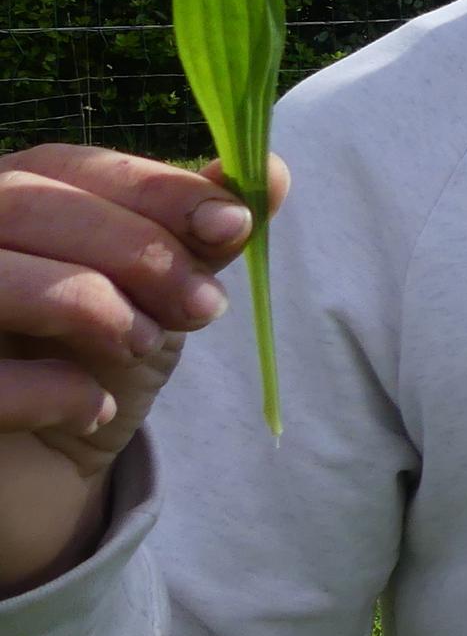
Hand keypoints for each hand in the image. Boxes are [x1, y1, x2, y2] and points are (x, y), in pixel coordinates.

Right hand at [0, 144, 288, 595]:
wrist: (43, 470)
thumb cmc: (94, 360)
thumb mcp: (160, 295)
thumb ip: (202, 235)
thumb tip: (272, 173)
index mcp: (9, 199)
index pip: (67, 165)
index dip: (156, 188)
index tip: (233, 225)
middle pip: (26, 205)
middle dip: (133, 249)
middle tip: (203, 306)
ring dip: (89, 305)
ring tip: (145, 345)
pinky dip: (53, 391)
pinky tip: (92, 408)